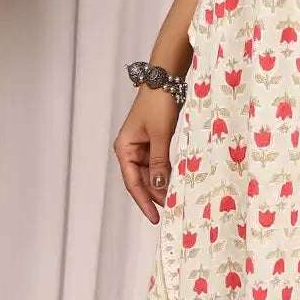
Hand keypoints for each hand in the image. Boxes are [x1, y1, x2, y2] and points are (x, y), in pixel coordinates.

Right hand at [114, 86, 182, 223]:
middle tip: (171, 211)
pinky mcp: (152, 143)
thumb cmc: (158, 105)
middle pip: (141, 181)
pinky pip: (157, 164)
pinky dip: (165, 174)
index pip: (133, 183)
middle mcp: (129, 150)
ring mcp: (141, 147)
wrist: (164, 81)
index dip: (144, 201)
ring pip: (150, 174)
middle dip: (154, 196)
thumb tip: (159, 187)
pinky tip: (174, 184)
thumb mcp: (160, 135)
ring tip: (174, 201)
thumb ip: (159, 162)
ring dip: (160, 186)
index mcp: (124, 149)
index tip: (155, 217)